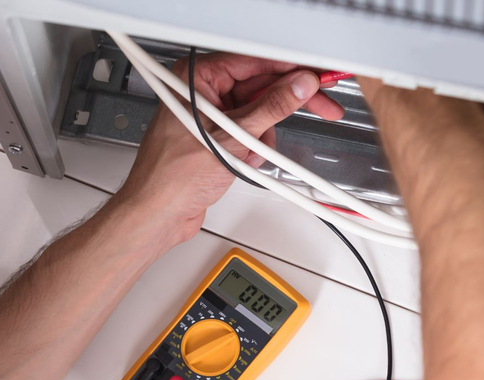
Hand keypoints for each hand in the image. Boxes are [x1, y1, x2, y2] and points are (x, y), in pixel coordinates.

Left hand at [113, 52, 343, 256]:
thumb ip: (270, 108)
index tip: (316, 76)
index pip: (255, 62)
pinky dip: (253, 151)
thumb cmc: (174, 175)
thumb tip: (298, 87)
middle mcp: (202, 94)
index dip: (291, 70)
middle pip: (260, 89)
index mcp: (197, 78)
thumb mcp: (232, 138)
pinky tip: (242, 163)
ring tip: (250, 154)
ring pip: (258, 116)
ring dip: (261, 138)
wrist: (161, 212)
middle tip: (323, 106)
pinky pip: (248, 135)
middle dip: (283, 108)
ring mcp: (210, 118)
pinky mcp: (216, 139)